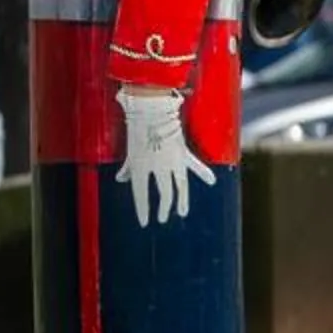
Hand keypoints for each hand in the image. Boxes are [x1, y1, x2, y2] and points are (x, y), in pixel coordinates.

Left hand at [114, 87, 214, 227]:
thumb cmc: (136, 131)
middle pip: (162, 193)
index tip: (144, 222)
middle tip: (161, 218)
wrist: (150, 110)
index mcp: (139, 167)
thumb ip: (127, 169)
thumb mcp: (129, 152)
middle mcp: (156, 167)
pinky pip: (194, 166)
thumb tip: (121, 180)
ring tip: (181, 212)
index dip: (142, 210)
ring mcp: (171, 161)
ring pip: (179, 186)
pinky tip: (212, 181)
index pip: (140, 194)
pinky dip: (203, 173)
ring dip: (180, 200)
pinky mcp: (182, 153)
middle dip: (163, 208)